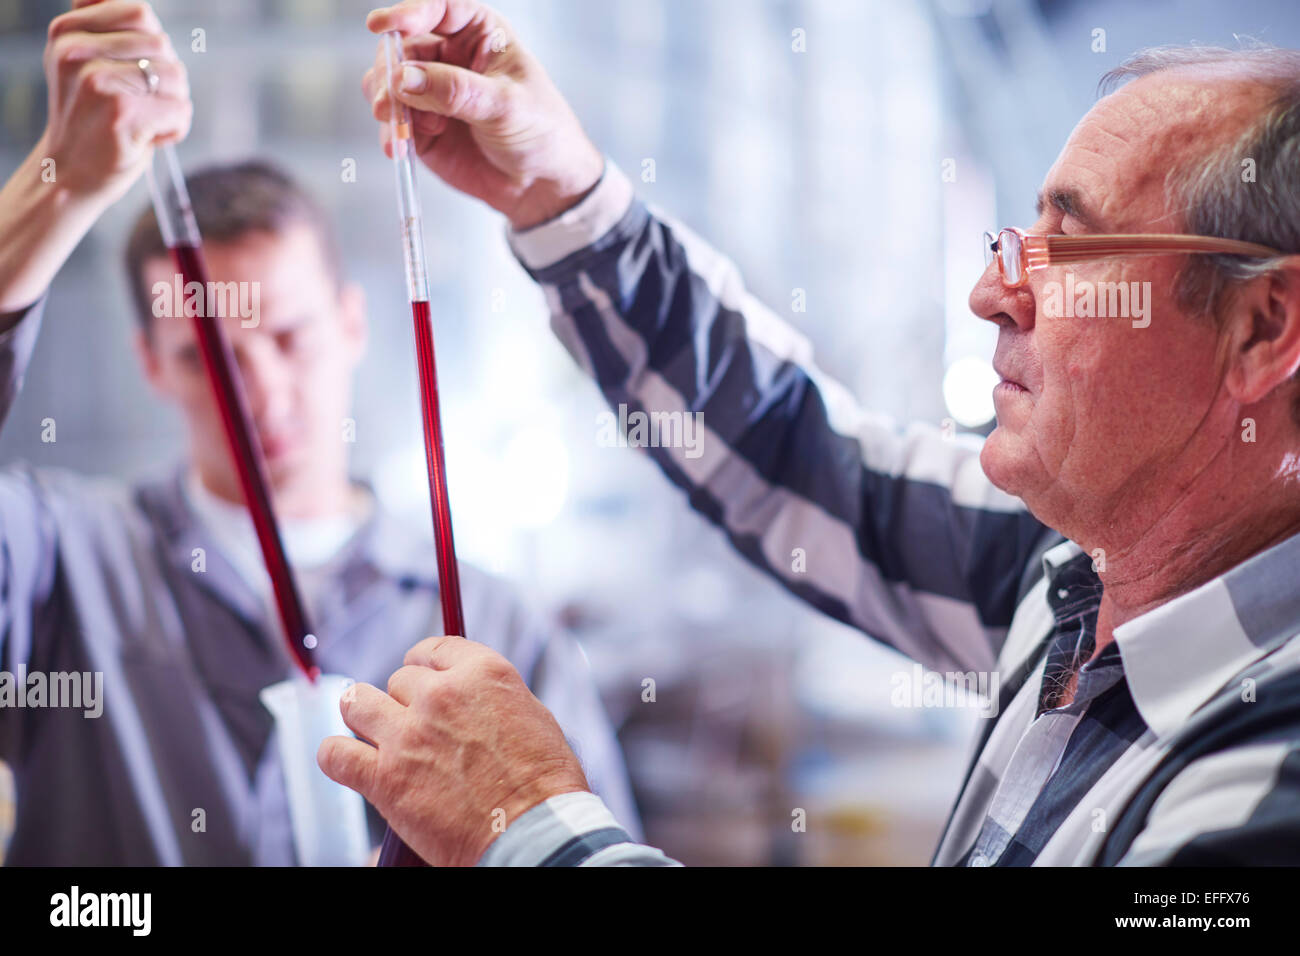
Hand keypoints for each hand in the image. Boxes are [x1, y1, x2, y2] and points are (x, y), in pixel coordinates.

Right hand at [0, 0, 190, 312]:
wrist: (71, 174)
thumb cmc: (90, 117)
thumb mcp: (85, 62)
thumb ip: (108, 27)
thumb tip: (140, 6)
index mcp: (66, 32)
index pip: (140, 12)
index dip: (152, 47)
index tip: (131, 73)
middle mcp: (75, 51)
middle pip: (163, 44)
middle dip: (166, 77)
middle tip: (141, 104)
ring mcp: (97, 81)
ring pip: (176, 75)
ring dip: (172, 104)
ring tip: (142, 121)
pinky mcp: (121, 112)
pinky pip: (181, 109)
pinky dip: (175, 128)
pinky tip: (147, 138)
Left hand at [318, 636, 589, 866]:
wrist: (536, 833)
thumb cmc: (545, 783)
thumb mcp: (532, 715)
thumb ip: (491, 697)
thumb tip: (471, 697)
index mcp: (482, 673)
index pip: (433, 649)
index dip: (422, 664)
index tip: (419, 676)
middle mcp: (441, 695)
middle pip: (399, 679)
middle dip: (404, 701)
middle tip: (414, 725)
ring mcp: (409, 735)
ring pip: (357, 702)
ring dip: (361, 713)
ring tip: (366, 726)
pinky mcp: (385, 777)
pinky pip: (335, 754)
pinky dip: (335, 757)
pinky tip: (344, 761)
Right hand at [363, 0, 603, 229]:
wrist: (542, 182)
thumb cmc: (540, 131)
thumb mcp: (505, 105)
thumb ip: (456, 90)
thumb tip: (405, 77)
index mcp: (479, 34)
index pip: (438, 10)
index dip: (407, 13)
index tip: (382, 26)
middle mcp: (450, 57)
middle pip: (403, 47)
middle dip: (390, 72)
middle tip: (389, 101)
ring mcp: (432, 92)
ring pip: (389, 83)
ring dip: (387, 104)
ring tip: (400, 128)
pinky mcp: (423, 127)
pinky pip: (394, 121)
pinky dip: (392, 132)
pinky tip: (399, 147)